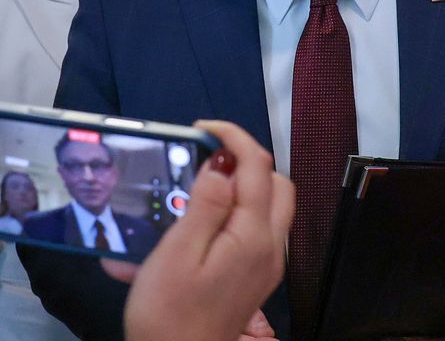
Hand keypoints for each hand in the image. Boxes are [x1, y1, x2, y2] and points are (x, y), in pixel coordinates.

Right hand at [121, 121, 292, 340]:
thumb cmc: (168, 315)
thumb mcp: (177, 253)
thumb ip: (205, 203)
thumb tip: (221, 162)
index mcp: (253, 237)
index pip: (257, 167)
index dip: (233, 137)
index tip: (202, 129)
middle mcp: (270, 249)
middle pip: (276, 184)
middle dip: (245, 160)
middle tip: (204, 158)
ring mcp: (266, 265)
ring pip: (271, 207)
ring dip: (243, 186)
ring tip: (199, 188)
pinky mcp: (255, 278)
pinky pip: (257, 231)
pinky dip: (236, 213)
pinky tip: (199, 224)